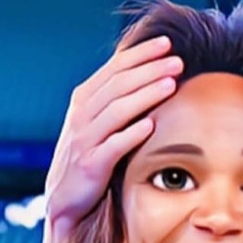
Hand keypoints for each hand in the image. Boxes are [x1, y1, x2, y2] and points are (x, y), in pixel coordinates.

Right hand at [43, 35, 182, 242]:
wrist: (66, 200)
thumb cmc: (91, 157)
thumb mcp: (98, 124)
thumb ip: (117, 101)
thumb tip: (150, 73)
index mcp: (84, 101)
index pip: (114, 69)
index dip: (140, 55)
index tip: (166, 43)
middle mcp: (81, 116)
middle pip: (118, 85)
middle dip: (148, 70)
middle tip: (177, 61)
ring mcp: (84, 141)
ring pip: (116, 111)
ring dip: (145, 96)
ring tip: (171, 84)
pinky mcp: (90, 166)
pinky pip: (112, 147)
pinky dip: (131, 134)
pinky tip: (152, 125)